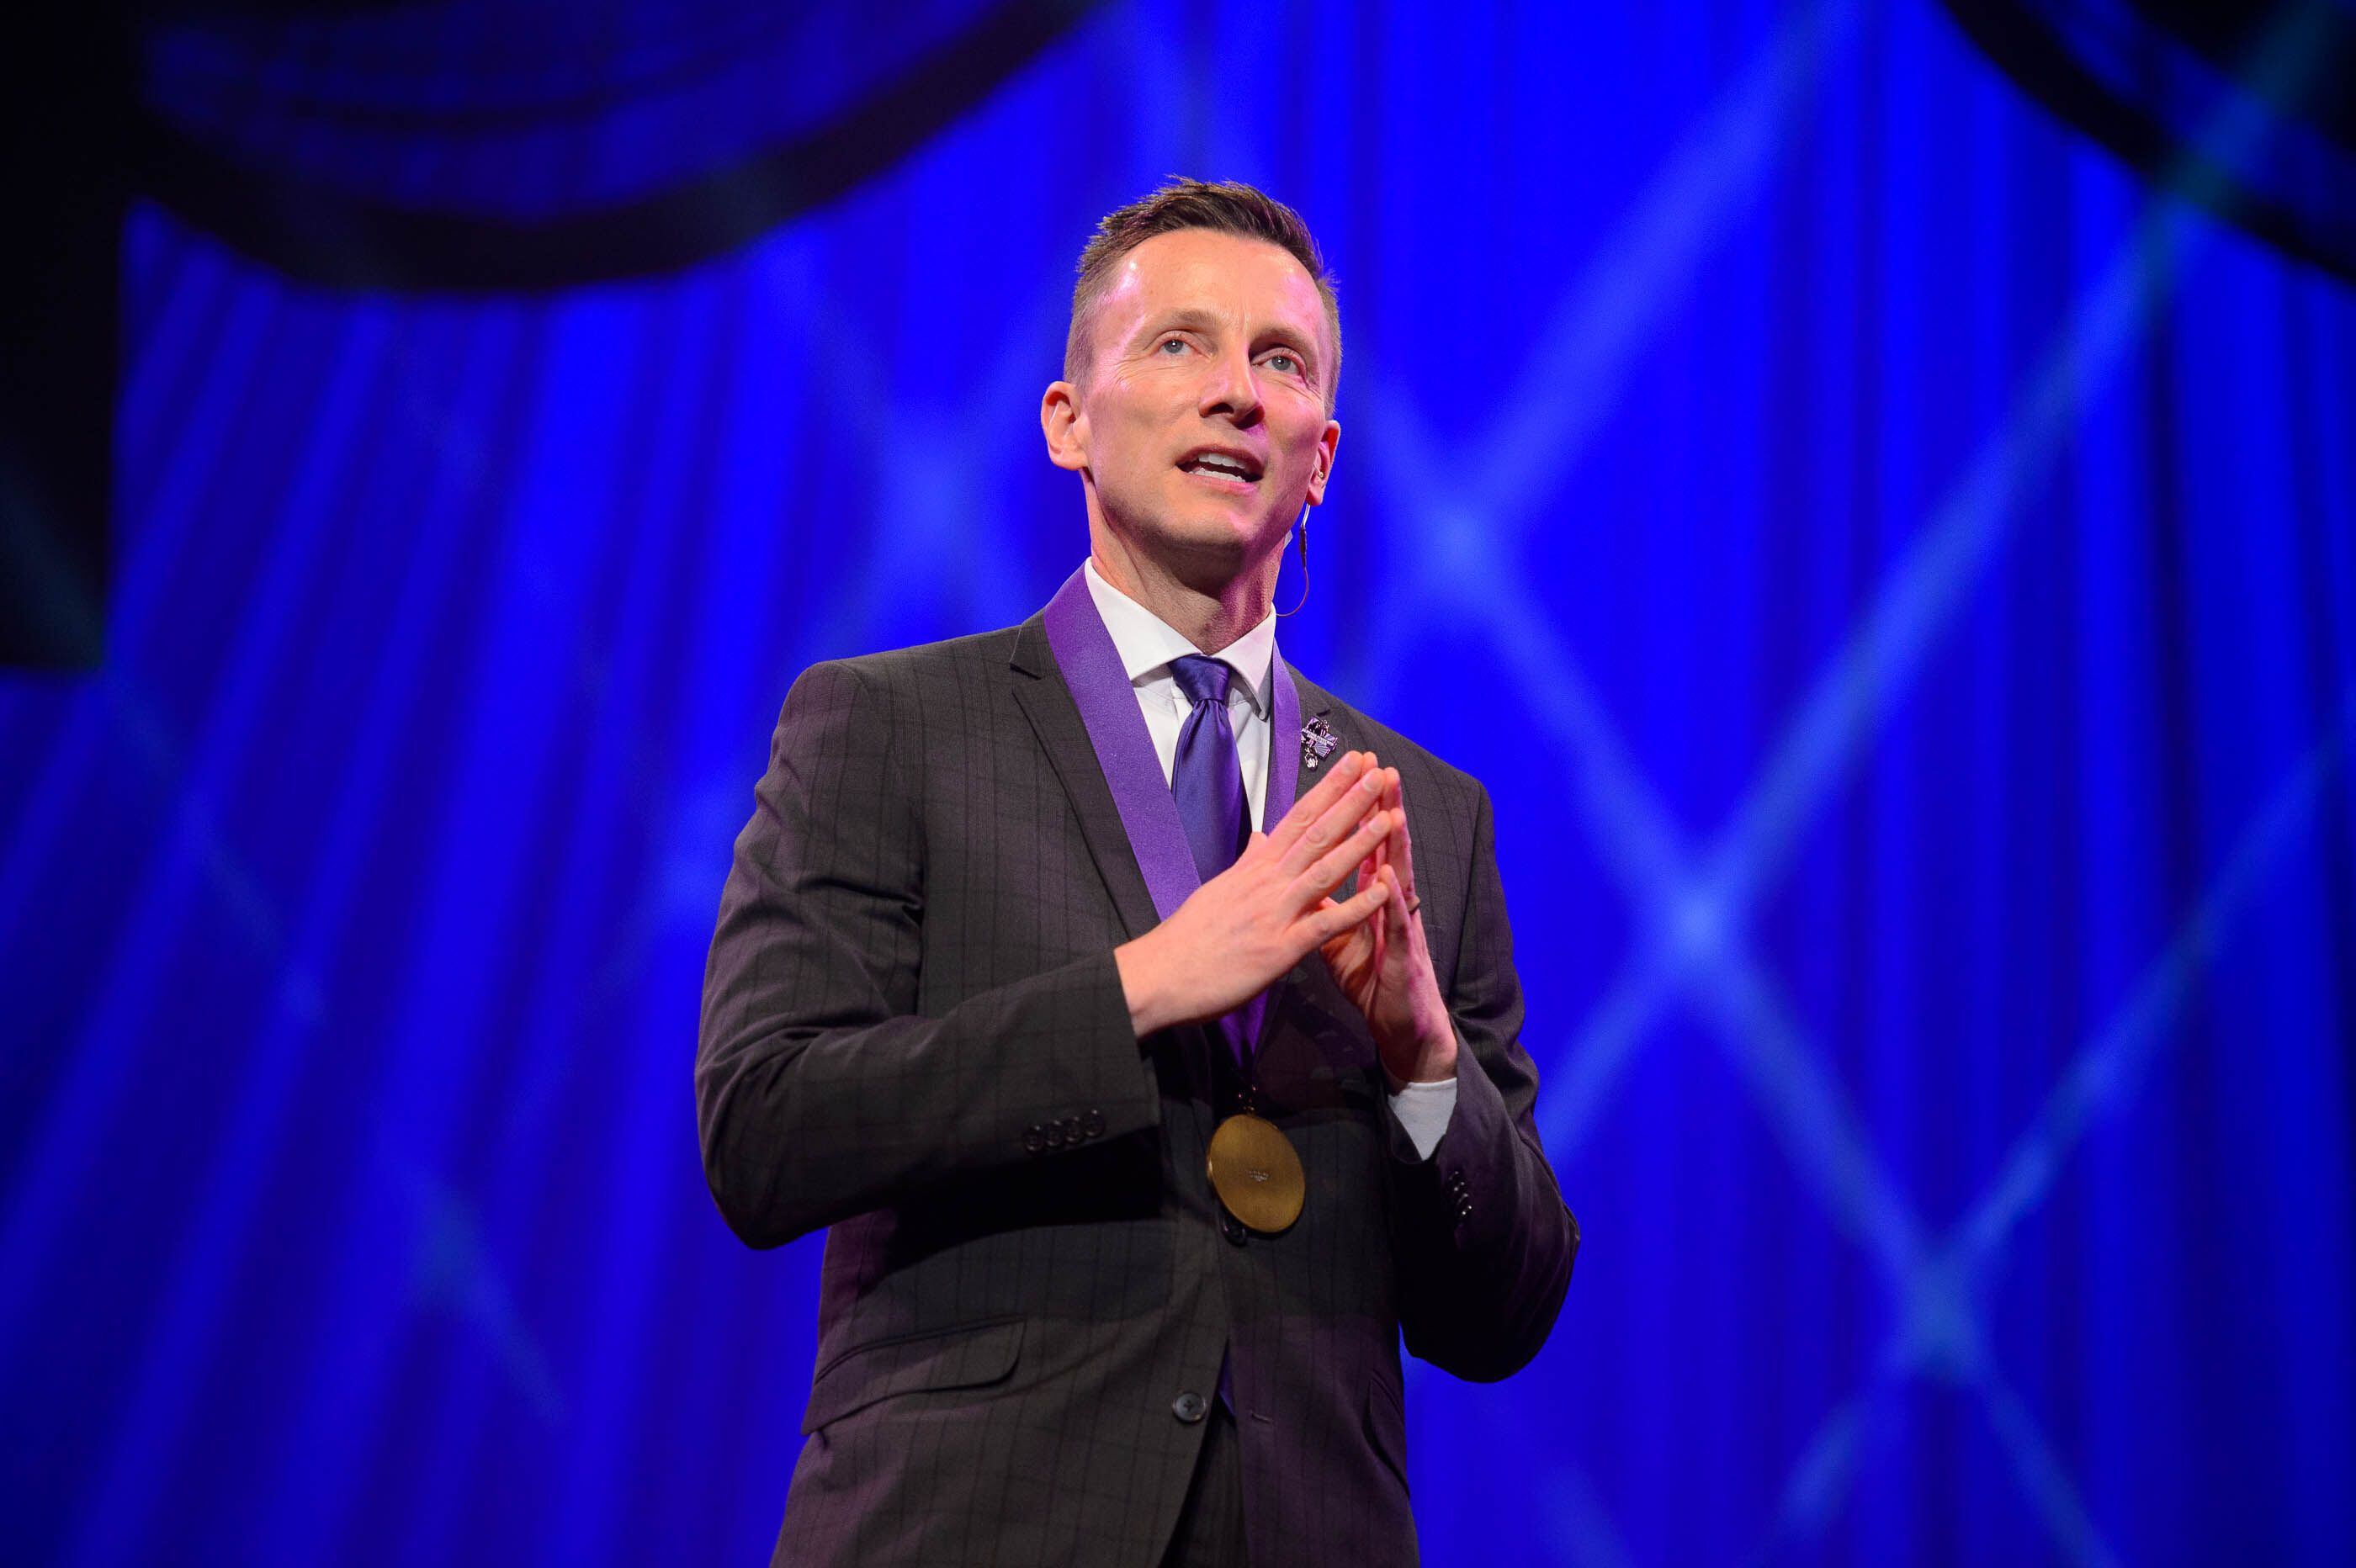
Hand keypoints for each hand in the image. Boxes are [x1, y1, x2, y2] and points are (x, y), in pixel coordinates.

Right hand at [1116, 751, 1396, 1034]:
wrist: (1161, 973)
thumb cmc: (1188, 936)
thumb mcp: (1219, 888)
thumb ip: (1246, 862)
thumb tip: (1259, 838)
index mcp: (1255, 867)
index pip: (1298, 818)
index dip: (1328, 789)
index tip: (1351, 763)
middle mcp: (1267, 882)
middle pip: (1315, 833)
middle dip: (1350, 801)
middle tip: (1377, 770)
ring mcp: (1275, 912)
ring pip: (1324, 870)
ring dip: (1359, 843)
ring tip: (1389, 816)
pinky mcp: (1280, 948)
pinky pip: (1325, 924)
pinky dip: (1355, 907)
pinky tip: (1382, 892)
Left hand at [1317, 767, 1455, 1083]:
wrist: (1400, 1027)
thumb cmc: (1372, 977)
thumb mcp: (1337, 936)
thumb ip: (1321, 903)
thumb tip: (1297, 877)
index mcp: (1371, 895)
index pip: (1362, 843)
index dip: (1354, 809)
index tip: (1347, 772)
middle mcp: (1390, 903)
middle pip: (1384, 848)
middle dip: (1380, 809)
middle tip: (1377, 769)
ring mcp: (1400, 927)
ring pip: (1399, 878)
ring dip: (1394, 845)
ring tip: (1391, 809)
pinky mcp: (1403, 957)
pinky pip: (1396, 926)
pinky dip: (1391, 901)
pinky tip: (1388, 878)